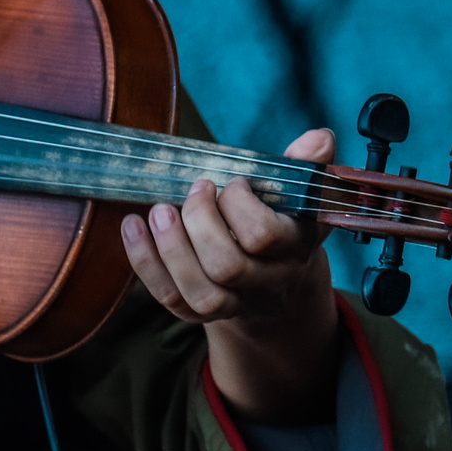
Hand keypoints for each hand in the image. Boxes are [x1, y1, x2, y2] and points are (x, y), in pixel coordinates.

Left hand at [121, 127, 340, 421]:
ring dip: (170, 248)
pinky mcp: (200, 314)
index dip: (238, 204)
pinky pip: (169, 297)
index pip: (263, 236)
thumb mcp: (301, 193)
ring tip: (159, 210)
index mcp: (295, 249)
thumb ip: (305, 164)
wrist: (277, 278)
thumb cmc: (285, 221)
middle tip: (195, 190)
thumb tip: (319, 137)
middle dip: (200, 222)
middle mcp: (269, 284)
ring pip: (200, 293)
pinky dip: (144, 261)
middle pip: (227, 267)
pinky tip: (132, 225)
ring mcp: (235, 305)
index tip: (232, 182)